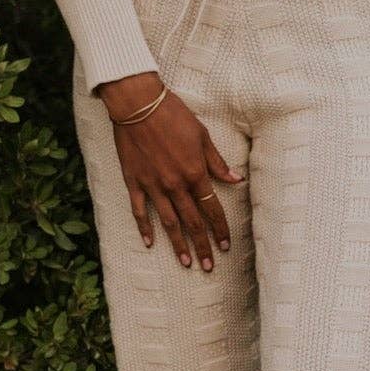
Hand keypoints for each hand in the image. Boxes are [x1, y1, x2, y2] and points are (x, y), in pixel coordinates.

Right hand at [97, 72, 242, 271]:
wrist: (137, 103)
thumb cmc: (172, 114)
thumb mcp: (202, 135)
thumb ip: (217, 162)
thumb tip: (235, 180)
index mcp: (195, 173)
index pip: (212, 208)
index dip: (220, 229)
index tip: (225, 246)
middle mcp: (175, 185)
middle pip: (192, 222)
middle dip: (202, 246)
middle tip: (208, 267)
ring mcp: (153, 185)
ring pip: (168, 223)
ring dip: (178, 245)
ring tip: (186, 262)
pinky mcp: (134, 182)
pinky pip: (139, 210)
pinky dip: (144, 228)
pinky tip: (149, 243)